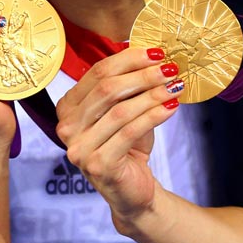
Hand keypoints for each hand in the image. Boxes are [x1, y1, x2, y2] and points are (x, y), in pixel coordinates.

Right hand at [55, 46, 183, 223]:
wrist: (132, 190)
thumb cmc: (127, 145)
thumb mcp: (123, 110)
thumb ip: (128, 85)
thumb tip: (152, 53)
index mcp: (68, 106)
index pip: (97, 72)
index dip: (129, 59)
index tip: (157, 53)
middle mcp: (67, 126)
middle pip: (107, 89)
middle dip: (143, 75)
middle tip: (170, 68)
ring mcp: (79, 147)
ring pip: (120, 110)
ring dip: (152, 94)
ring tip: (175, 86)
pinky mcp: (98, 164)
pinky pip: (129, 132)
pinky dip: (153, 115)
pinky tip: (171, 107)